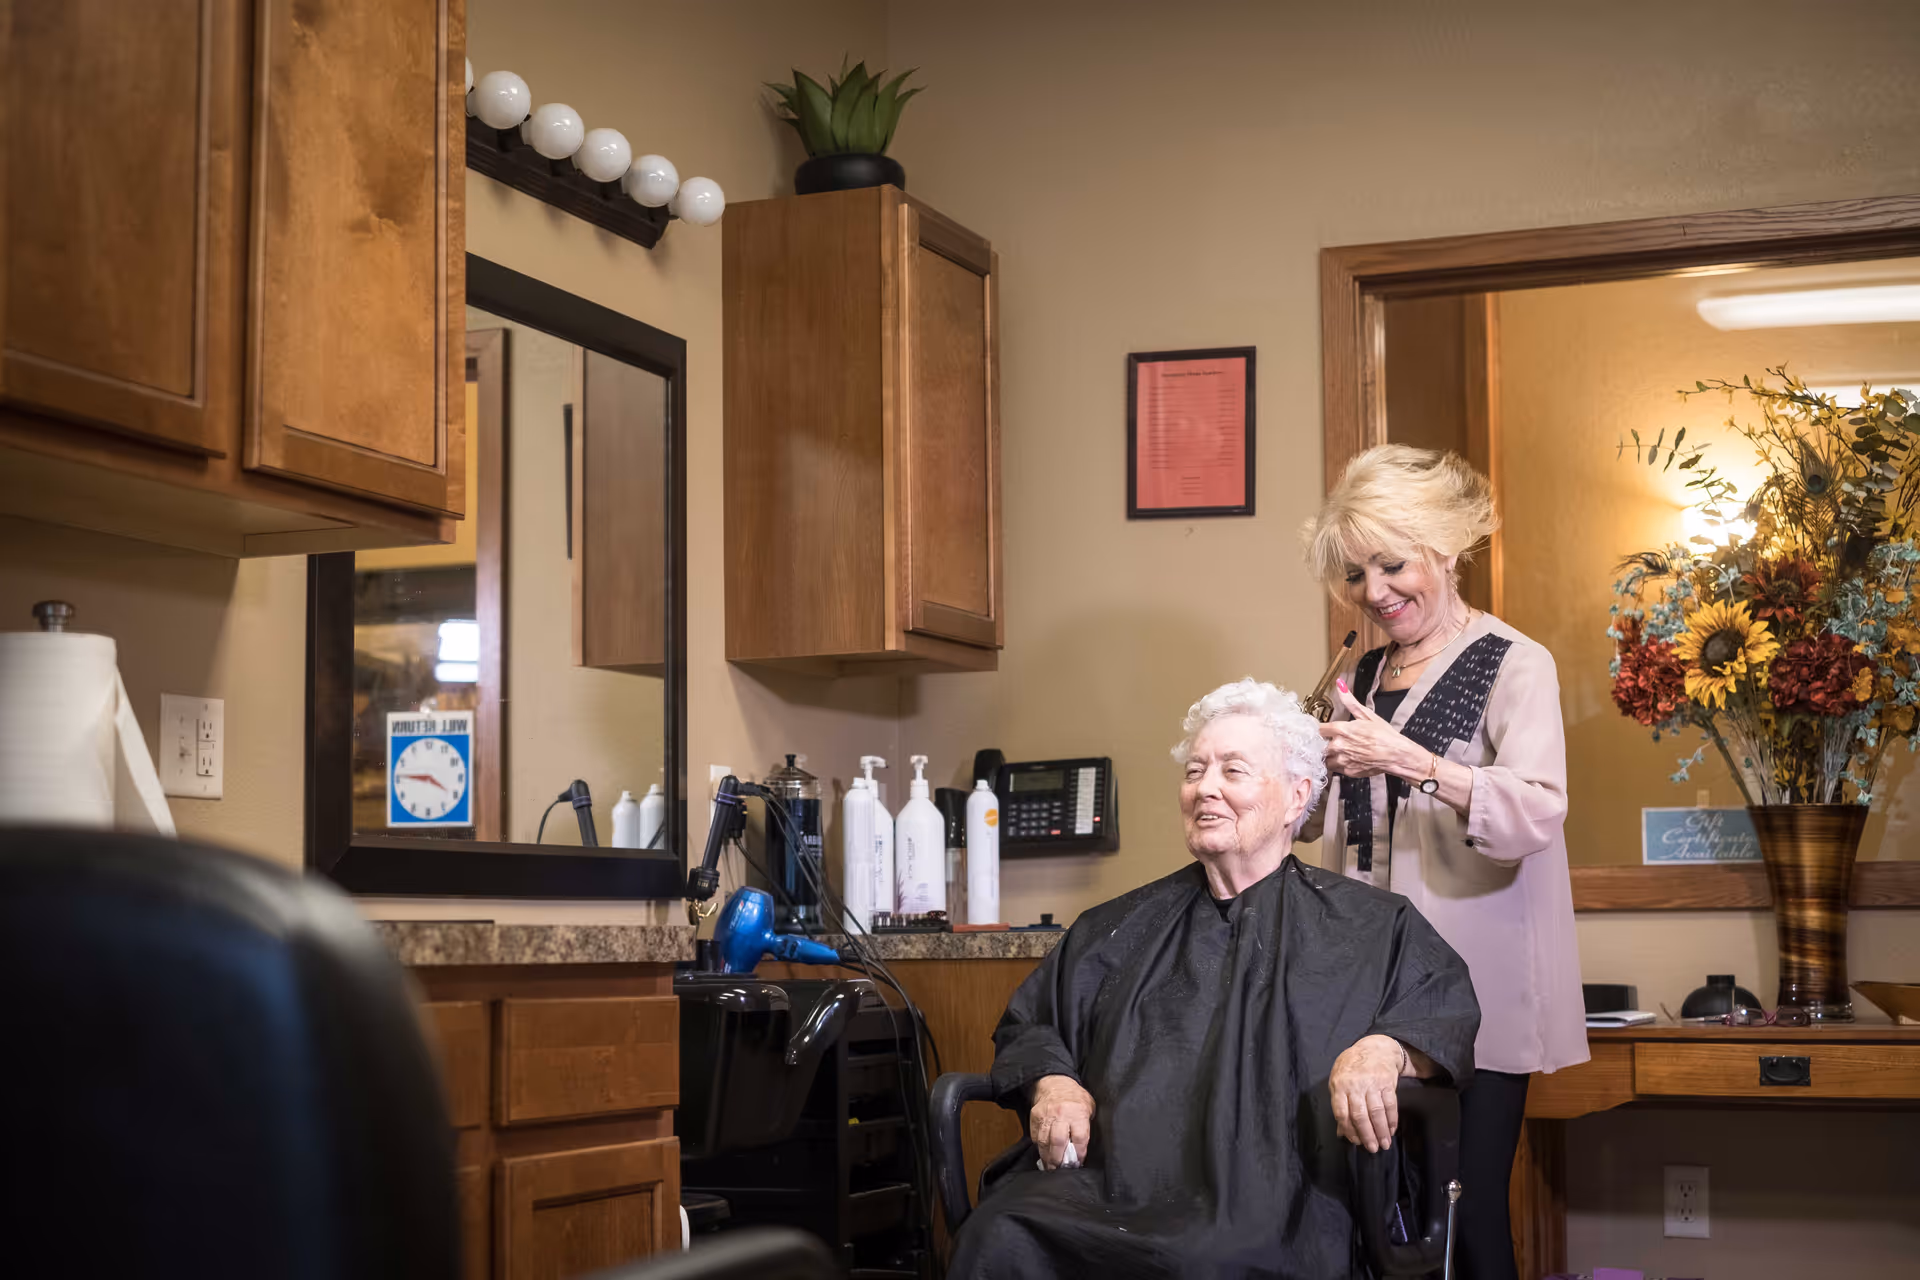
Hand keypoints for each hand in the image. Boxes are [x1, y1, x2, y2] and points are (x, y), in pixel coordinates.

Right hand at [1029, 1075, 1093, 1168]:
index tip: (1078, 1162)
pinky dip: (1039, 1147)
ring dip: (1047, 1157)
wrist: (1054, 1082)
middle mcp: (1061, 1114)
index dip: (1079, 1153)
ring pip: (1044, 1141)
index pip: (1079, 1138)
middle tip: (1060, 1169)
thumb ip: (1087, 1125)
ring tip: (1050, 1167)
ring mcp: (1046, 1115)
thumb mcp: (1089, 1107)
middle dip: (1059, 1159)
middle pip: (1058, 1141)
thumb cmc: (1075, 1097)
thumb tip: (1084, 1147)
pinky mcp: (1035, 1117)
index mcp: (1078, 1112)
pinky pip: (1035, 1136)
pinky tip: (1043, 1154)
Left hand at [1318, 683, 1418, 779]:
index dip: (1320, 730)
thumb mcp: (1367, 715)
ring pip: (1325, 759)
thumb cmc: (1384, 735)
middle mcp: (1338, 745)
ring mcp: (1342, 760)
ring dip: (1329, 756)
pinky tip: (1346, 760)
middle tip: (1331, 742)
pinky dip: (1338, 765)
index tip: (1322, 731)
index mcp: (1341, 729)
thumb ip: (1350, 701)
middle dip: (1324, 744)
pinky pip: (1335, 769)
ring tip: (1338, 752)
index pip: (1318, 730)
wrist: (1396, 755)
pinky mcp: (1347, 771)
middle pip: (1319, 746)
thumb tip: (1339, 685)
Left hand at [1330, 1034, 1405, 1151]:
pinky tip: (1391, 1130)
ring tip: (1384, 1144)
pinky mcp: (1387, 1083)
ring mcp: (1372, 1083)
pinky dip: (1392, 1119)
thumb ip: (1339, 1104)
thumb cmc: (1352, 1067)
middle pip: (1361, 1115)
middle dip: (1367, 1134)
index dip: (1349, 1130)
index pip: (1342, 1113)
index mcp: (1340, 1086)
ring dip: (1381, 1131)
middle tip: (1372, 1149)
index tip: (1356, 1141)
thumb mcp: (1338, 1080)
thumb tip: (1341, 1132)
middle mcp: (1356, 1085)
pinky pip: (1391, 1104)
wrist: (1374, 1048)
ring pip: (1377, 1112)